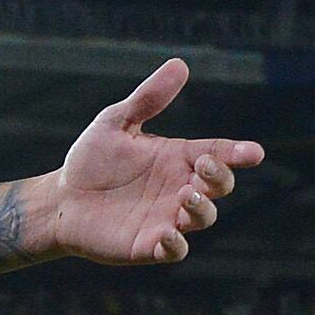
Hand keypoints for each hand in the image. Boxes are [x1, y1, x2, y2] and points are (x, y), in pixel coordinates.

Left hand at [40, 60, 261, 264]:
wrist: (60, 199)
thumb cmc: (91, 160)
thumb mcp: (116, 122)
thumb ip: (147, 99)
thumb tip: (180, 64)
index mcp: (178, 158)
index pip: (218, 153)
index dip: (238, 153)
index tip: (254, 153)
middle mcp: (179, 189)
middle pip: (219, 186)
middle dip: (220, 176)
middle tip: (203, 166)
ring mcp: (166, 218)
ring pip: (202, 217)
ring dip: (202, 208)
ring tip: (186, 195)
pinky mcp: (147, 246)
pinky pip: (174, 250)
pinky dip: (176, 244)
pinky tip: (168, 233)